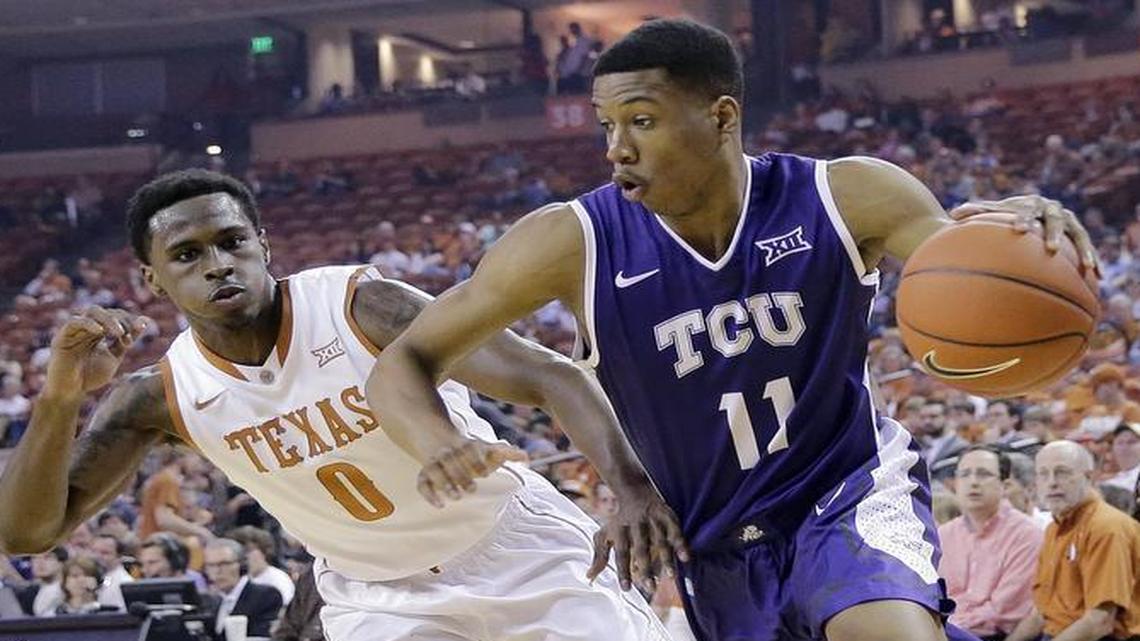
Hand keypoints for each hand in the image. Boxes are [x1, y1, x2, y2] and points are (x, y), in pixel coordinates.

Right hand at [44, 307, 150, 398]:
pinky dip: (89, 324)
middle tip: (126, 333)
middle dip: (120, 319)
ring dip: (108, 320)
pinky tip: (100, 332)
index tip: (141, 327)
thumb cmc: (91, 376)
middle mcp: (86, 328)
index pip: (116, 315)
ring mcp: (74, 331)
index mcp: (99, 331)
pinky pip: (74, 323)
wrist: (71, 392)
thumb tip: (145, 321)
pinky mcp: (61, 338)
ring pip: (92, 312)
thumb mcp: (114, 357)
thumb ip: (126, 340)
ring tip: (118, 333)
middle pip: (105, 311)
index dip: (129, 319)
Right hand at [417, 438, 527, 507]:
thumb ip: (507, 453)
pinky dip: (428, 494)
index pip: (469, 449)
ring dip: (444, 483)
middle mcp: (448, 452)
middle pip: (450, 460)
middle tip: (472, 490)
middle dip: (460, 474)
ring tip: (456, 497)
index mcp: (465, 446)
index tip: (485, 473)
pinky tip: (440, 505)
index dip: (476, 460)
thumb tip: (526, 457)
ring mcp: (434, 463)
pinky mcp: (424, 474)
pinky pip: (422, 483)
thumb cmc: (472, 452)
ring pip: (434, 470)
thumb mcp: (489, 450)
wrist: (442, 441)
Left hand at [587, 483, 688, 591]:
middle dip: (645, 568)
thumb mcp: (605, 535)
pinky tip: (685, 558)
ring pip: (660, 540)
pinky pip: (675, 530)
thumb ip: (600, 557)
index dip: (623, 571)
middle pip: (641, 548)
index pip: (621, 553)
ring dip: (666, 558)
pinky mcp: (667, 515)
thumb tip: (589, 577)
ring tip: (670, 577)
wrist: (634, 490)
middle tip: (650, 588)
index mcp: (619, 530)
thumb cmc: (619, 521)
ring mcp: (653, 520)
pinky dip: (680, 543)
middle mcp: (636, 525)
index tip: (626, 589)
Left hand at [949, 195, 1099, 275]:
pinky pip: (1087, 247)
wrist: (1030, 209)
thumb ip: (975, 213)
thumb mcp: (992, 213)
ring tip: (1088, 267)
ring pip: (1079, 234)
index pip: (1025, 210)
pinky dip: (1093, 260)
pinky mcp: (1079, 233)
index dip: (1022, 219)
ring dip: (1084, 250)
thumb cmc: (1006, 214)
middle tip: (1052, 250)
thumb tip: (952, 215)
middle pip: (1056, 220)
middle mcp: (1052, 209)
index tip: (1018, 231)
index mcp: (1029, 203)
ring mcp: (1069, 220)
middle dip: (1055, 234)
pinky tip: (1098, 277)